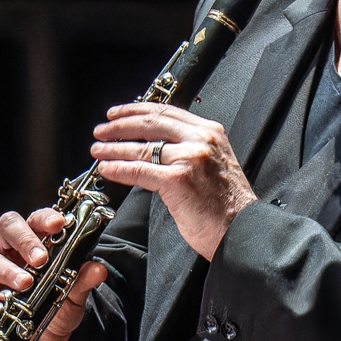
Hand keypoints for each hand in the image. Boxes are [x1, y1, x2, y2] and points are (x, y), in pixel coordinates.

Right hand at [0, 208, 109, 340]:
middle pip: (9, 227)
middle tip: (40, 259)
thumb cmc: (50, 316)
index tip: (59, 225)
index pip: (36, 221)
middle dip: (25, 240)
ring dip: (8, 271)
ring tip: (24, 284)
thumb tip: (97, 268)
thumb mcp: (71, 301)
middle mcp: (7, 249)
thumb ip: (81, 282)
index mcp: (33, 244)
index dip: (45, 219)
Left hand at [93, 103, 255, 259]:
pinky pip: (139, 170)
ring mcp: (190, 158)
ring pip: (142, 147)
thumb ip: (187, 150)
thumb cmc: (227, 205)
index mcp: (209, 132)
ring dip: (113, 148)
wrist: (243, 230)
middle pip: (150, 123)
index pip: (166, 112)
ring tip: (97, 151)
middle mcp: (201, 140)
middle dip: (119, 126)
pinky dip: (118, 169)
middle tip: (101, 131)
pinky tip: (107, 169)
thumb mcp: (212, 163)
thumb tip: (151, 147)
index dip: (136, 111)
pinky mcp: (178, 179)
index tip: (117, 114)